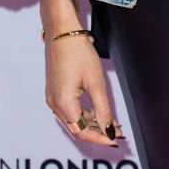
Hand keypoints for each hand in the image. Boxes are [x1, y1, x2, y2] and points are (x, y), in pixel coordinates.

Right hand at [41, 0, 124, 146]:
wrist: (62, 29)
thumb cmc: (78, 50)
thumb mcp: (96, 81)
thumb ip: (103, 108)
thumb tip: (110, 129)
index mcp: (63, 103)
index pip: (82, 131)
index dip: (99, 137)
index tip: (115, 138)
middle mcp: (54, 103)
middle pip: (76, 128)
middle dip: (96, 131)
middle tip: (116, 131)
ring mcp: (52, 96)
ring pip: (72, 119)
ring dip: (90, 122)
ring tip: (109, 121)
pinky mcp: (54, 88)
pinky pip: (68, 109)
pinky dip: (82, 113)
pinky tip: (95, 110)